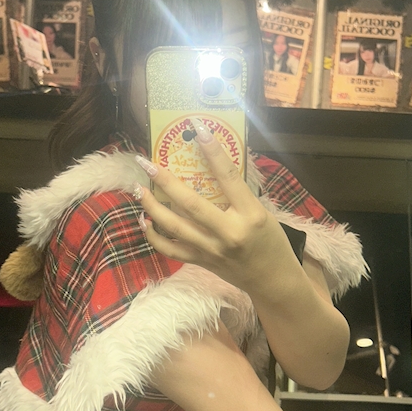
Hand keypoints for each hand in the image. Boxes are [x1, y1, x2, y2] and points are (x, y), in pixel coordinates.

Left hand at [134, 119, 299, 293]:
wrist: (272, 281)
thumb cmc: (271, 242)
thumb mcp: (262, 213)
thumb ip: (238, 195)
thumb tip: (212, 167)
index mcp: (250, 215)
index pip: (228, 177)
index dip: (213, 151)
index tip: (198, 129)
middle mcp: (229, 232)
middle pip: (191, 203)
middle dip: (165, 181)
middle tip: (147, 163)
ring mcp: (212, 250)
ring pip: (174, 226)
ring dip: (152, 206)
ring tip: (139, 189)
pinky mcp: (201, 262)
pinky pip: (170, 249)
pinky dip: (154, 235)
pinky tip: (145, 221)